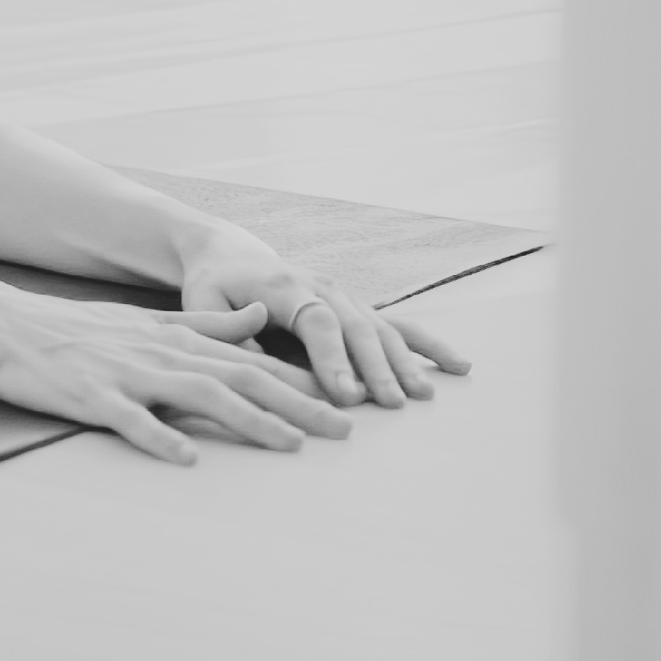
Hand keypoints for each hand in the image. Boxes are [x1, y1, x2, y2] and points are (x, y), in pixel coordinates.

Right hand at [0, 288, 353, 464]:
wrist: (1, 325)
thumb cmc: (75, 331)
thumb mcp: (147, 321)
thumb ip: (207, 323)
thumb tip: (262, 316)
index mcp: (176, 338)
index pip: (253, 359)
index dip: (304, 382)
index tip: (349, 402)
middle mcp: (161, 353)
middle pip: (242, 377)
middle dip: (299, 404)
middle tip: (346, 431)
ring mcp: (126, 374)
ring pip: (200, 396)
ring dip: (251, 420)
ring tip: (291, 445)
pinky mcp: (91, 396)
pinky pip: (130, 420)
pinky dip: (161, 438)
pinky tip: (187, 460)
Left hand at [176, 228, 471, 408]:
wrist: (230, 255)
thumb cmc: (212, 287)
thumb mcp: (202, 303)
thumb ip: (227, 327)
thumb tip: (257, 347)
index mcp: (283, 285)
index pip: (315, 321)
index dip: (332, 357)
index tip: (346, 393)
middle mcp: (322, 286)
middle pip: (356, 327)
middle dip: (375, 367)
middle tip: (391, 404)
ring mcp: (344, 295)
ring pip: (381, 328)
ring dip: (403, 362)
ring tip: (422, 395)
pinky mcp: (356, 307)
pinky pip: (398, 325)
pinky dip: (428, 345)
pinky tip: (459, 366)